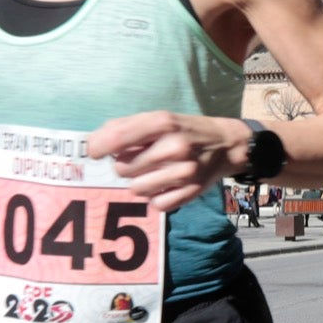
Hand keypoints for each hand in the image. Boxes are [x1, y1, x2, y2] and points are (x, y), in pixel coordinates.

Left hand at [88, 111, 251, 212]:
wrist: (228, 144)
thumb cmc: (185, 130)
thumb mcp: (160, 119)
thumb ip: (127, 127)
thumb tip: (94, 144)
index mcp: (163, 123)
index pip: (117, 137)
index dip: (97, 147)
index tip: (94, 152)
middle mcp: (174, 146)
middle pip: (122, 168)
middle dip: (126, 165)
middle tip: (141, 160)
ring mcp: (184, 172)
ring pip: (136, 189)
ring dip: (140, 183)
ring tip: (155, 173)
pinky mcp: (191, 192)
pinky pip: (155, 204)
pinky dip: (157, 196)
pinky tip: (168, 184)